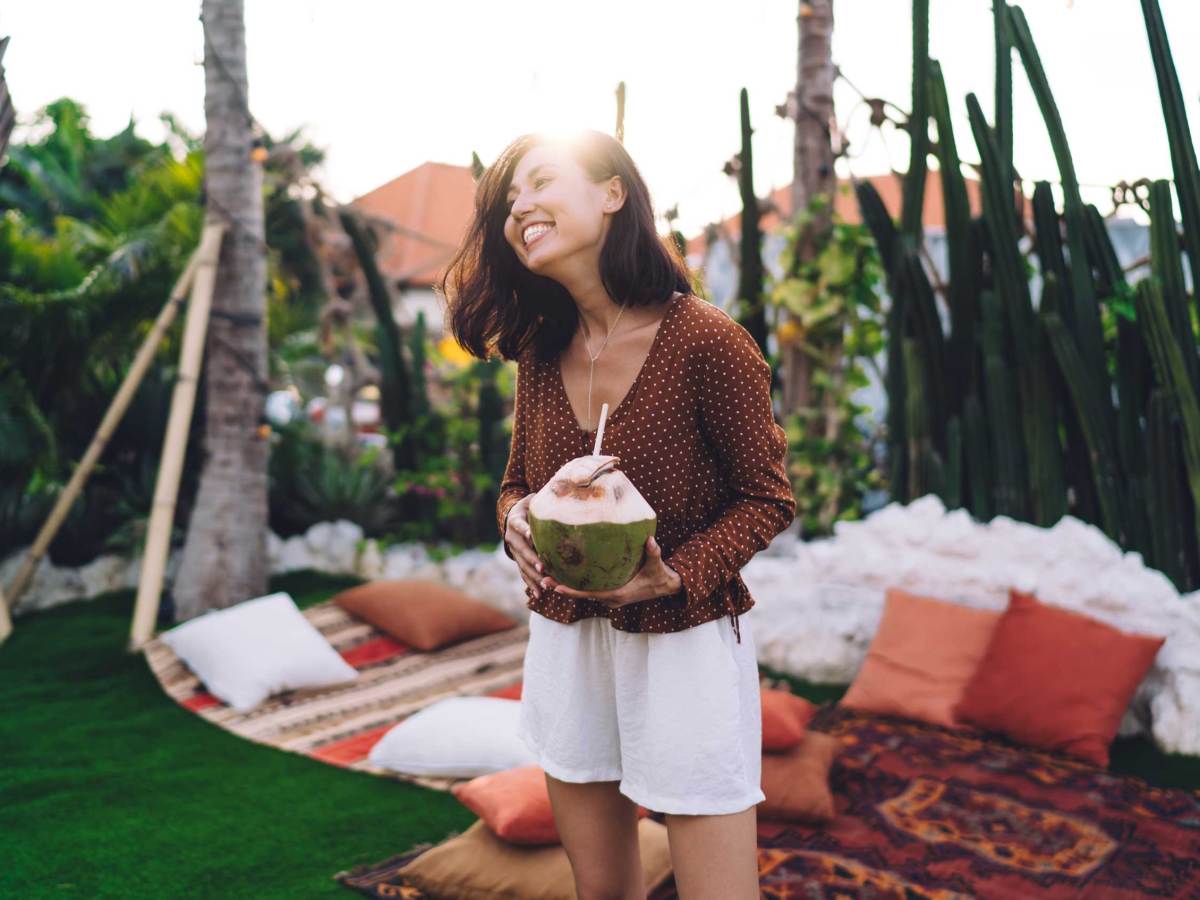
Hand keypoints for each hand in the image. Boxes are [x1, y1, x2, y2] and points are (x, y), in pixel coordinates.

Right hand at [503, 495, 545, 598]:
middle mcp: (512, 538)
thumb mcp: (530, 500)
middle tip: (543, 568)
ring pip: (523, 565)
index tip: (531, 535)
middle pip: (522, 550)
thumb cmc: (527, 507)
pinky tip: (539, 594)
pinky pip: (523, 574)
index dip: (525, 530)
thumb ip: (541, 498)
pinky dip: (531, 584)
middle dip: (532, 560)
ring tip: (545, 584)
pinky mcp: (518, 561)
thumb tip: (559, 489)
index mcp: (515, 521)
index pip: (519, 525)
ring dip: (533, 575)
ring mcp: (514, 551)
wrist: (511, 518)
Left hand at [537, 535, 683, 609]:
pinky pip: (589, 592)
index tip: (556, 586)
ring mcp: (609, 599)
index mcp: (618, 594)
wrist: (666, 587)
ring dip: (566, 587)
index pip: (590, 594)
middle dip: (561, 588)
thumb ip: (653, 552)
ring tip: (547, 577)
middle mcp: (610, 599)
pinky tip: (564, 576)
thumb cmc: (659, 575)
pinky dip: (576, 586)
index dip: (573, 591)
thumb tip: (650, 539)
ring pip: (583, 595)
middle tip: (542, 579)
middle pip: (581, 596)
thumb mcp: (657, 564)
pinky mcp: (610, 595)